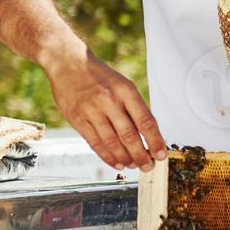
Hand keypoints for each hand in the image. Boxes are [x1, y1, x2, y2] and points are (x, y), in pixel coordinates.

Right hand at [43, 47, 166, 171]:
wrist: (68, 63)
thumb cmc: (99, 76)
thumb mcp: (122, 84)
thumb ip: (134, 107)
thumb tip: (149, 135)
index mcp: (125, 91)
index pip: (145, 121)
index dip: (155, 141)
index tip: (161, 154)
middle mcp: (109, 100)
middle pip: (129, 135)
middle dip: (141, 155)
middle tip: (148, 166)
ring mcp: (92, 110)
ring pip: (112, 142)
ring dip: (125, 158)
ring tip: (133, 166)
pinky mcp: (77, 119)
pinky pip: (95, 143)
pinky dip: (107, 156)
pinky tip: (117, 163)